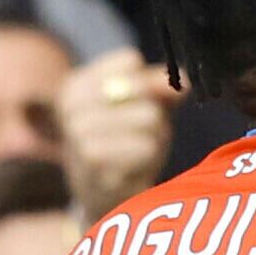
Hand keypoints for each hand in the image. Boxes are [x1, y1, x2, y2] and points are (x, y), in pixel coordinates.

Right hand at [61, 49, 178, 222]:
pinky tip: (132, 167)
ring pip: (148, 117)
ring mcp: (78, 134)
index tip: (140, 102)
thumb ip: (162, 87)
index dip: (149, 81)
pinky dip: (150, 156)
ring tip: (135, 151)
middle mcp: (71, 106)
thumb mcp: (144, 106)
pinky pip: (146, 146)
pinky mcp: (94, 162)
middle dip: (154, 112)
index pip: (129, 60)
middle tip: (138, 133)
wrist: (102, 194)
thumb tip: (185, 81)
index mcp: (76, 85)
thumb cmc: (125, 141)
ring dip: (154, 136)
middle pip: (142, 88)